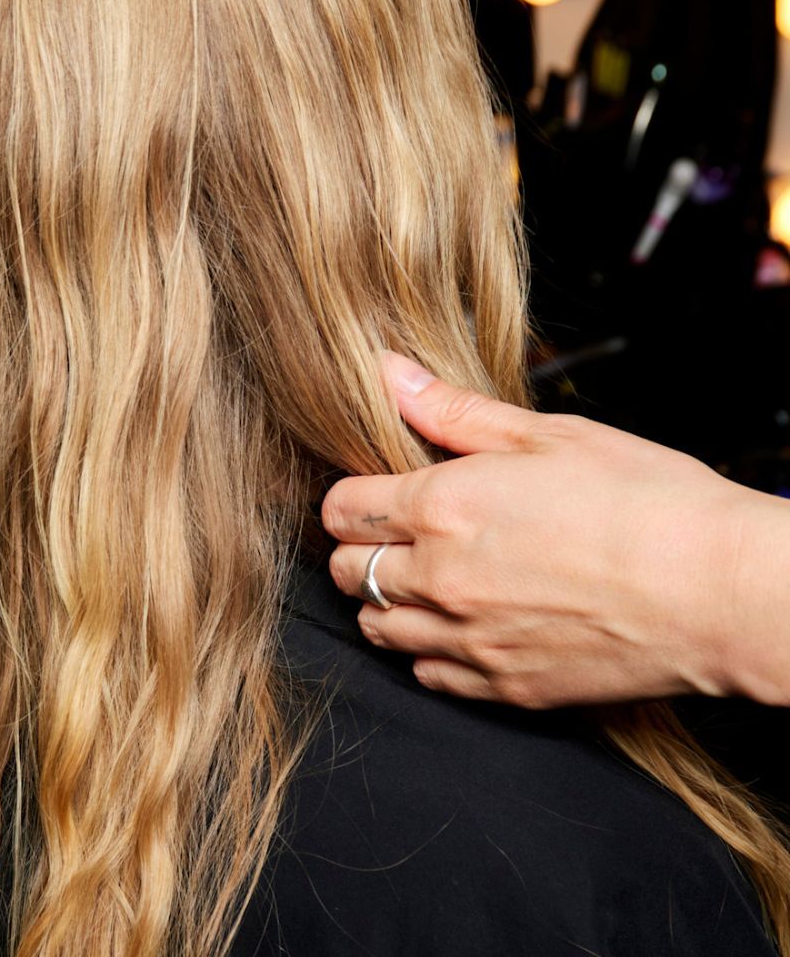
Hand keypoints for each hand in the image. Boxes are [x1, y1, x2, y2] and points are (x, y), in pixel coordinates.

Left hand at [323, 352, 789, 708]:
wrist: (719, 591)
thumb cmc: (645, 500)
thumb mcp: (547, 434)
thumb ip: (453, 410)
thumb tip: (386, 372)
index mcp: (441, 507)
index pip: (341, 510)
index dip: (349, 499)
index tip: (373, 494)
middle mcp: (438, 578)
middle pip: (345, 571)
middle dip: (357, 549)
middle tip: (395, 535)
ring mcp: (467, 639)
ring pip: (376, 628)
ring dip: (384, 602)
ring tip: (423, 579)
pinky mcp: (503, 687)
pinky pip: (427, 675)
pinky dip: (428, 651)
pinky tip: (459, 626)